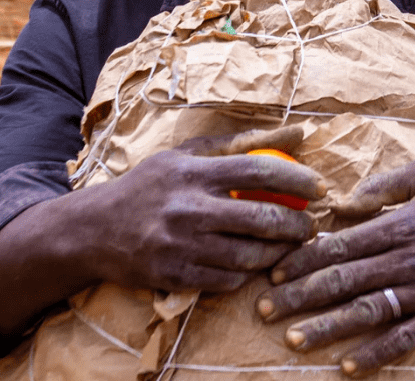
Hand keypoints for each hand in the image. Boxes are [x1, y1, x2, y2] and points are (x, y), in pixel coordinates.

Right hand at [84, 125, 327, 293]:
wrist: (94, 229)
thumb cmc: (149, 186)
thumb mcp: (185, 155)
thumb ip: (239, 144)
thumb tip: (295, 133)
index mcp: (192, 172)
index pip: (258, 170)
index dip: (297, 179)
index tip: (319, 188)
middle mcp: (187, 208)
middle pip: (261, 219)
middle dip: (297, 225)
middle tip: (310, 225)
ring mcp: (180, 246)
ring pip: (249, 257)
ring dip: (278, 253)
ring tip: (288, 245)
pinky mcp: (174, 276)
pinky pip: (227, 281)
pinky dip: (247, 274)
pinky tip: (253, 263)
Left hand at [256, 158, 414, 376]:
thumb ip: (387, 183)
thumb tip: (345, 200)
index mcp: (401, 223)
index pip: (340, 244)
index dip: (303, 259)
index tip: (274, 272)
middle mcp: (410, 258)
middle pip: (344, 280)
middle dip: (300, 296)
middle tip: (265, 309)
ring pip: (368, 312)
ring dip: (328, 327)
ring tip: (294, 340)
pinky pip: (407, 338)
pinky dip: (377, 353)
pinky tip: (349, 365)